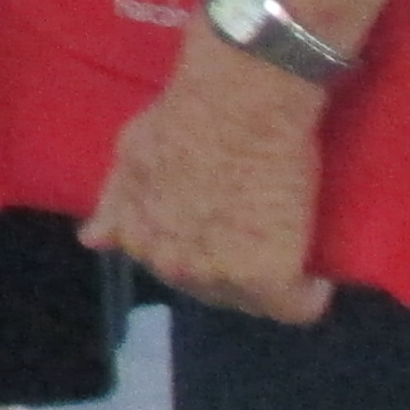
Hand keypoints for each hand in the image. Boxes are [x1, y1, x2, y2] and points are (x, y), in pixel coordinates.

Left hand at [87, 32, 334, 322]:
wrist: (239, 102)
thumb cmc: (183, 115)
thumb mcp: (131, 153)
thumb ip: (116, 200)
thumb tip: (93, 240)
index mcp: (138, 238)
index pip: (167, 268)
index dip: (196, 250)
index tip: (219, 231)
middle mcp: (172, 266)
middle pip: (207, 289)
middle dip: (228, 267)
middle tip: (254, 234)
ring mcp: (219, 275)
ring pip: (249, 301)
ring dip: (266, 281)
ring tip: (285, 248)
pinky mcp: (270, 278)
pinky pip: (296, 306)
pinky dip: (309, 293)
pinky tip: (316, 275)